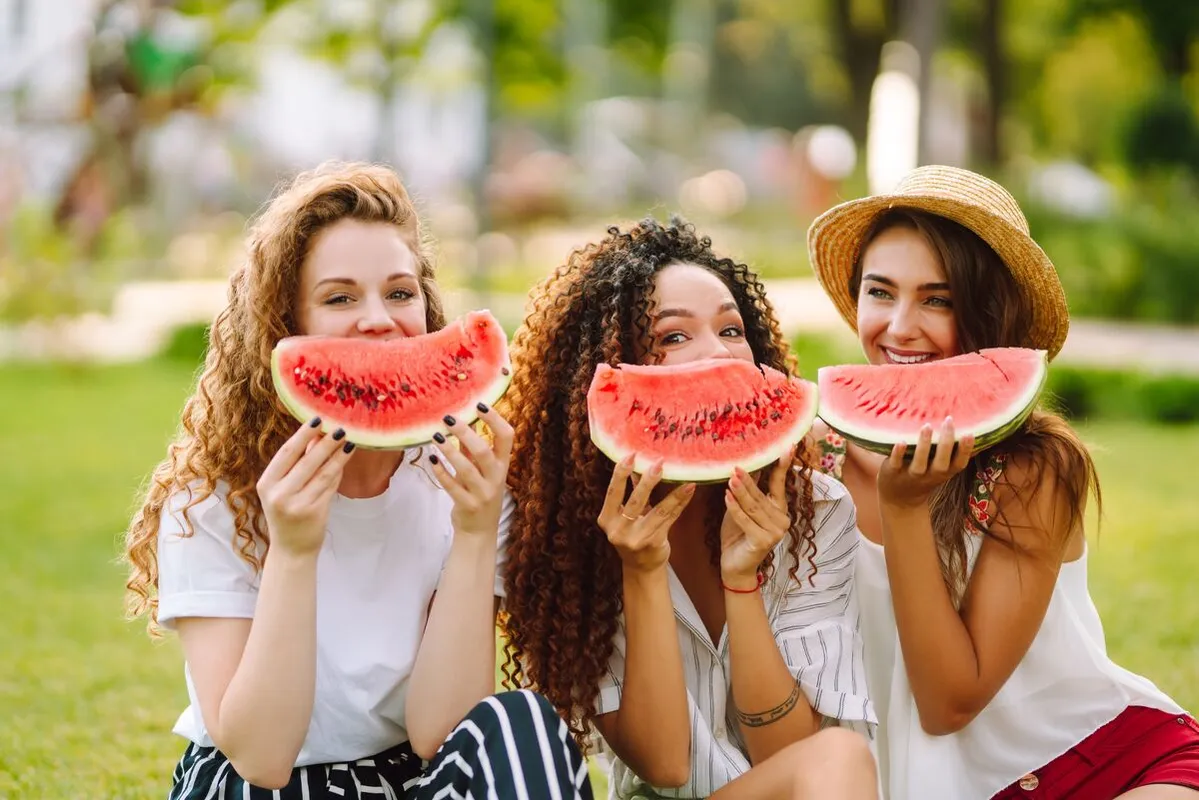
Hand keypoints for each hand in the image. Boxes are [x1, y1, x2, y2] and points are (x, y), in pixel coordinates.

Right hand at [257, 417, 356, 556]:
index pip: (286, 454)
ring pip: (323, 473)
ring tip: (349, 440)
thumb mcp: (283, 488)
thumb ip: (297, 464)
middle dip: (325, 442)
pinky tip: (346, 459)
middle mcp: (279, 494)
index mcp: (267, 484)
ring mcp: (297, 504)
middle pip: (307, 461)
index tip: (317, 419)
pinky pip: (330, 486)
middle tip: (340, 427)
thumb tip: (316, 435)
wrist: (291, 550)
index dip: (303, 435)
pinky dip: (338, 471)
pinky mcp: (315, 512)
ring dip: (338, 455)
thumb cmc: (287, 514)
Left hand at [427, 404, 514, 536]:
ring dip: (449, 451)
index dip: (495, 419)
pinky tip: (432, 459)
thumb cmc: (481, 493)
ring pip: (466, 469)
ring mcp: (482, 493)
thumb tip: (464, 420)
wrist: (479, 530)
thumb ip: (473, 448)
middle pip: (484, 451)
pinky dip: (441, 472)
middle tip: (448, 419)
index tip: (479, 404)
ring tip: (435, 437)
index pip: (507, 437)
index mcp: (503, 465)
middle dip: (466, 433)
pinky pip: (452, 487)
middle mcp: (496, 478)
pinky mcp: (467, 505)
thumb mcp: (482, 470)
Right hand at [598, 455, 695, 572]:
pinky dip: (679, 503)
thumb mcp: (623, 515)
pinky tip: (688, 491)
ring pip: (658, 511)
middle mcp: (618, 530)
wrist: (640, 566)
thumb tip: (635, 462)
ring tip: (684, 478)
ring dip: (673, 493)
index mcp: (607, 519)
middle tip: (659, 463)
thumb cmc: (632, 533)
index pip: (612, 492)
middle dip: (648, 481)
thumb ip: (629, 491)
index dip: (620, 473)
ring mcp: (636, 539)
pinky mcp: (654, 543)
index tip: (630, 455)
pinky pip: (669, 519)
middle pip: (635, 501)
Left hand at [720, 447, 792, 586]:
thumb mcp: (743, 509)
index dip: (782, 466)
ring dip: (740, 492)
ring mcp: (775, 532)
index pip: (779, 484)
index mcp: (779, 509)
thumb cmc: (738, 535)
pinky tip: (726, 497)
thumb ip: (749, 493)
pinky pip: (746, 520)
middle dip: (749, 481)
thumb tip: (747, 468)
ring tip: (730, 478)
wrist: (735, 566)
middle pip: (761, 495)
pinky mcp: (763, 541)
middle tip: (736, 466)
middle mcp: (782, 520)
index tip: (787, 446)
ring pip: (753, 507)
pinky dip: (735, 509)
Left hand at [877, 416, 974, 509]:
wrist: (900, 500)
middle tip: (949, 421)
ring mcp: (911, 475)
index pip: (959, 464)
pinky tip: (901, 441)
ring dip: (923, 446)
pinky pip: (896, 464)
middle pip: (941, 463)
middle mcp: (930, 476)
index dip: (965, 451)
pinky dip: (898, 454)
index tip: (969, 433)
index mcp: (944, 473)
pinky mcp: (893, 473)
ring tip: (927, 426)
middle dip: (946, 443)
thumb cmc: (925, 476)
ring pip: (919, 464)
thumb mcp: (942, 469)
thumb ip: (954, 455)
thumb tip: (976, 434)